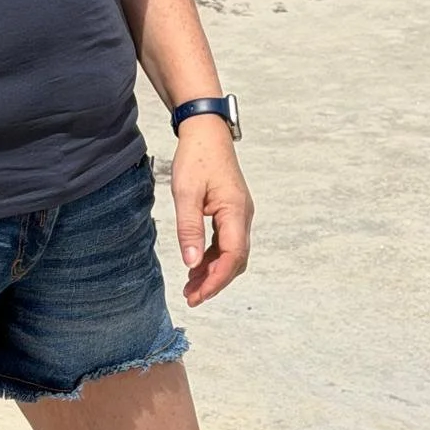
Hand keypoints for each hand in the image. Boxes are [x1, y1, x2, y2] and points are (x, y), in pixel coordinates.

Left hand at [168, 117, 253, 306]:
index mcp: (235, 211)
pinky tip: (196, 265)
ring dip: (213, 271)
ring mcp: (239, 214)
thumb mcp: (186, 193)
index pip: (232, 256)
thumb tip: (191, 263)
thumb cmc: (196, 157)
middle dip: (215, 281)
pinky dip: (213, 257)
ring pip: (232, 253)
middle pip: (235, 260)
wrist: (206, 131)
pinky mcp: (232, 211)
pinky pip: (226, 242)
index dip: (216, 279)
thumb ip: (189, 228)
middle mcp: (243, 216)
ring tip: (190, 287)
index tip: (197, 295)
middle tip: (191, 297)